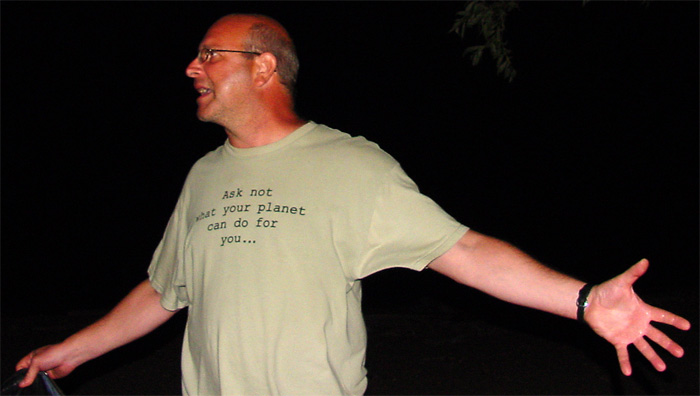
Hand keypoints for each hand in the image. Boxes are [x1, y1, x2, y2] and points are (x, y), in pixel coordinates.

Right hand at [15, 344, 77, 387]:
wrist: (69, 356)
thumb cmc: (53, 354)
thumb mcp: (36, 362)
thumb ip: (29, 374)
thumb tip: (22, 384)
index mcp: (32, 357)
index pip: (20, 367)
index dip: (19, 373)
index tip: (19, 380)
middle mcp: (37, 364)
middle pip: (27, 374)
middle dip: (26, 379)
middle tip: (25, 385)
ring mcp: (43, 370)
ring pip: (34, 379)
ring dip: (33, 382)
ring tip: (32, 385)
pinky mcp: (49, 376)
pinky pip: (42, 381)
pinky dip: (40, 383)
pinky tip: (39, 386)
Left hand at [585, 259, 690, 375]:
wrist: (590, 302)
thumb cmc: (607, 290)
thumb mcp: (622, 281)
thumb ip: (634, 273)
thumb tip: (644, 261)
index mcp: (643, 311)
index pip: (662, 316)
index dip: (674, 321)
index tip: (687, 326)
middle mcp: (638, 324)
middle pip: (657, 336)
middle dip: (669, 344)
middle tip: (680, 353)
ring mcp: (628, 333)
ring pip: (644, 347)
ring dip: (653, 357)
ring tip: (662, 368)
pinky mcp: (617, 339)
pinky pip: (623, 353)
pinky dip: (625, 362)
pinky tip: (628, 372)